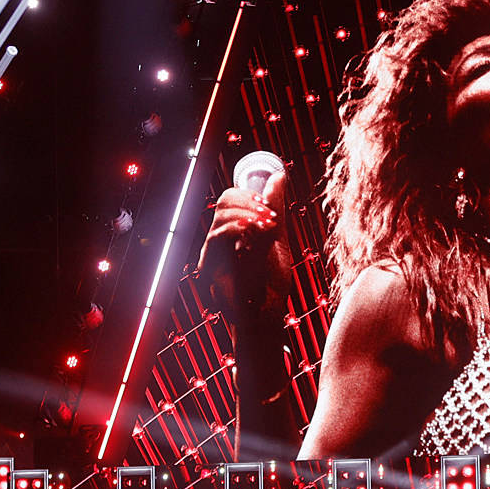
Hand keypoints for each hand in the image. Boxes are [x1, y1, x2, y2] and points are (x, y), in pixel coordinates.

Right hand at [197, 170, 293, 319]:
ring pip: (220, 216)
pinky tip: (253, 232)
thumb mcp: (275, 237)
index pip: (231, 198)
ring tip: (268, 226)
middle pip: (224, 201)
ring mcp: (213, 253)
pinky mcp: (210, 267)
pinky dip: (236, 229)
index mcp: (232, 230)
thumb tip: (279, 174)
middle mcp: (219, 239)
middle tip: (270, 215)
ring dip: (248, 214)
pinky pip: (215, 239)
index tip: (269, 205)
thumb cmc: (269, 281)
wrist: (266, 314)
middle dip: (249, 201)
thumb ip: (275, 207)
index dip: (250, 195)